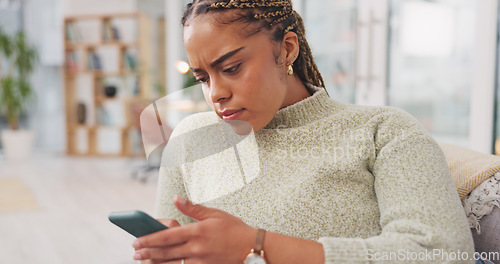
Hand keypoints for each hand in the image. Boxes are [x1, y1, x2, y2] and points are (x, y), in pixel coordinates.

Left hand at [132, 195, 255, 263]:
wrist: (252, 247)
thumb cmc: (234, 229)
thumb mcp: (214, 214)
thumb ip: (192, 208)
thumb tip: (176, 199)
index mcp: (197, 231)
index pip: (167, 236)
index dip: (149, 239)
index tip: (137, 240)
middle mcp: (197, 247)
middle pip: (166, 252)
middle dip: (147, 252)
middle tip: (134, 253)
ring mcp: (200, 260)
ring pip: (172, 263)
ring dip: (156, 263)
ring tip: (143, 262)